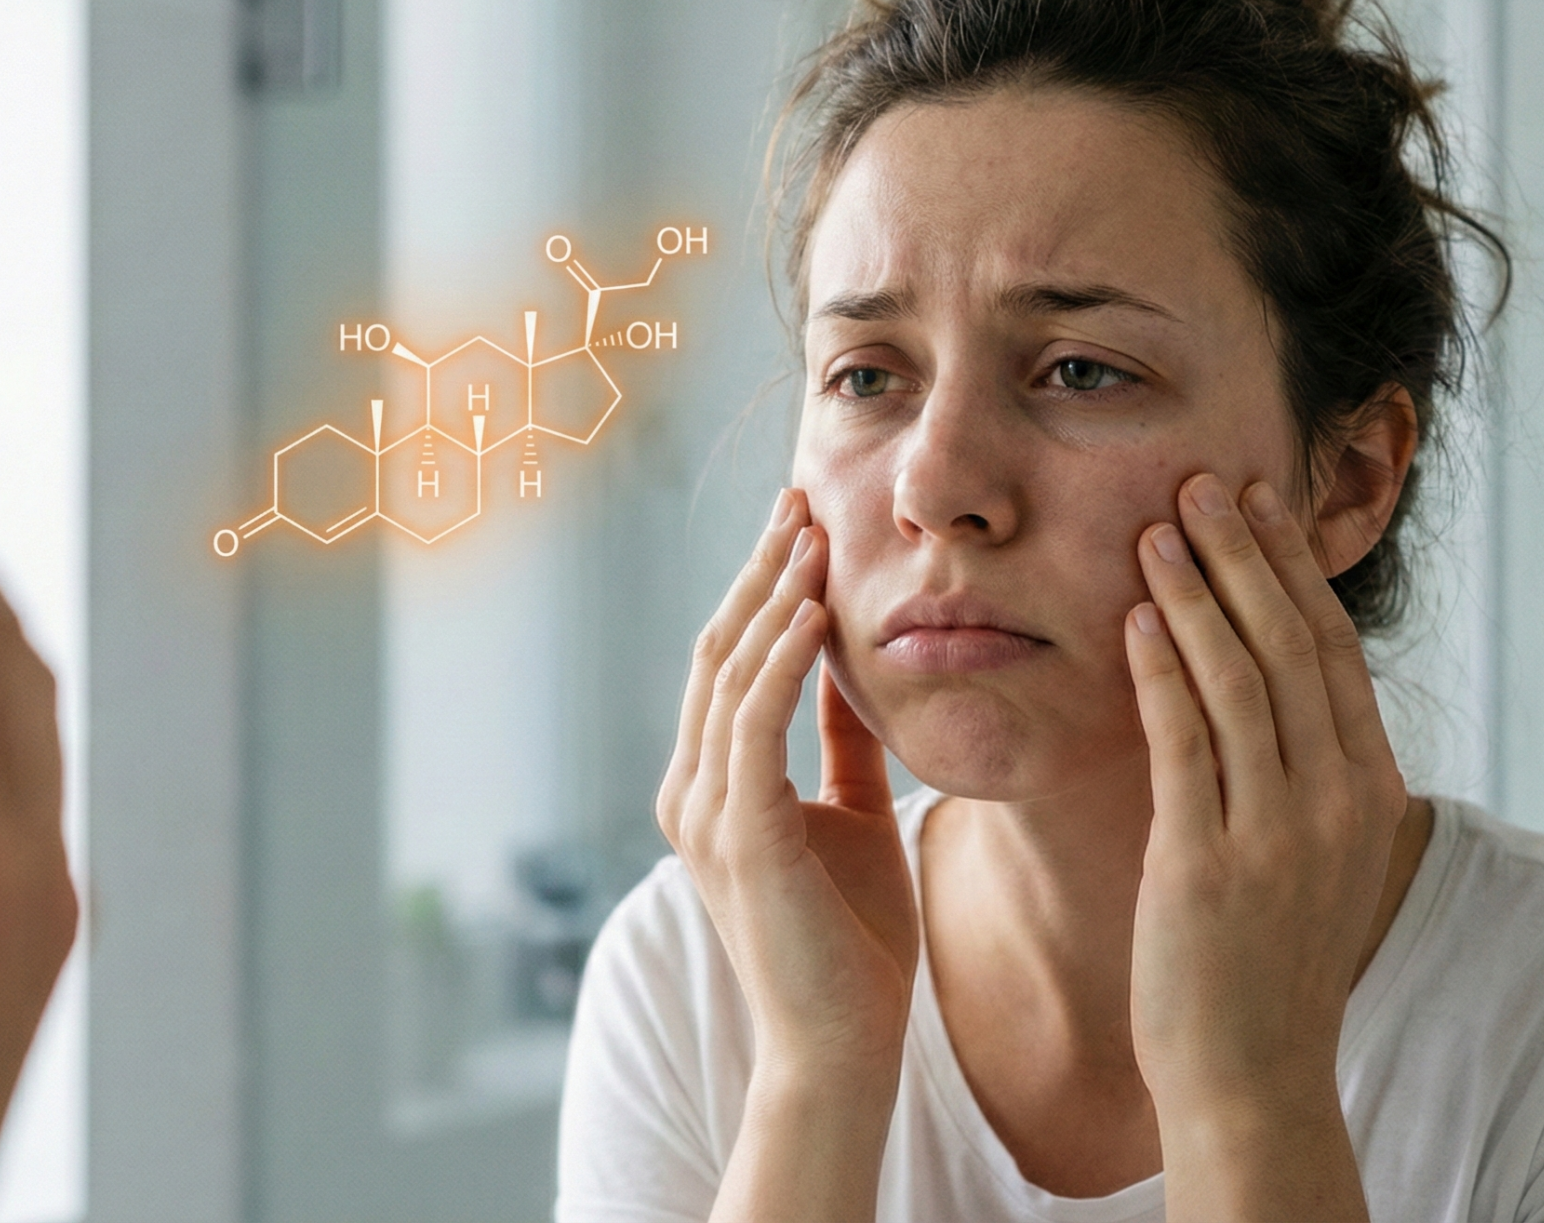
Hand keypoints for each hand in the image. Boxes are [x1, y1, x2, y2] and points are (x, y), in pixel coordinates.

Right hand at [655, 488, 918, 1086]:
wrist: (844, 1045)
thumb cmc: (853, 941)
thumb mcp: (853, 814)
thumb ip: (840, 745)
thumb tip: (853, 671)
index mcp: (712, 785)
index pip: (729, 660)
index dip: (763, 586)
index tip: (804, 521)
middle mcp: (691, 791)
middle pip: (718, 649)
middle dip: (761, 569)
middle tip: (800, 497)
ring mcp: (704, 813)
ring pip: (730, 674)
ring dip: (773, 597)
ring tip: (813, 533)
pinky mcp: (738, 836)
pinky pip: (755, 723)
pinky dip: (782, 660)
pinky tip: (817, 612)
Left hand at [1122, 474, 1404, 1217]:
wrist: (1254, 1076)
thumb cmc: (1269, 964)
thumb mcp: (1316, 857)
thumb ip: (1307, 772)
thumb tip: (1276, 683)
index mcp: (1370, 793)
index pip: (1330, 653)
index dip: (1293, 570)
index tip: (1259, 503)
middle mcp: (1336, 803)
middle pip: (1291, 647)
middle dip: (1246, 556)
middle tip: (1205, 483)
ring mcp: (1277, 833)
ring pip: (1240, 680)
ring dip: (1197, 593)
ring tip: (1159, 527)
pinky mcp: (1211, 864)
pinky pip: (1187, 744)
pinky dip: (1164, 672)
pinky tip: (1139, 618)